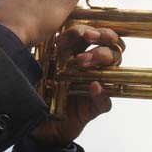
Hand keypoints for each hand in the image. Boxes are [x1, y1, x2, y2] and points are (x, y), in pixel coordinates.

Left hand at [29, 25, 122, 146]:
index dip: (82, 28)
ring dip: (100, 57)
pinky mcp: (94, 107)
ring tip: (81, 62)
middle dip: (101, 35)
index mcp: (78, 51)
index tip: (63, 35)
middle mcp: (91, 66)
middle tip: (86, 37)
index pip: (93, 31)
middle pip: (112, 43)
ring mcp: (95, 85)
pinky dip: (101, 92)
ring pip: (114, 65)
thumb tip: (42, 31)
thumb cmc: (38, 89)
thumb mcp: (38, 64)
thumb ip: (43, 48)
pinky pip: (106, 99)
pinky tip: (93, 87)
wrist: (37, 123)